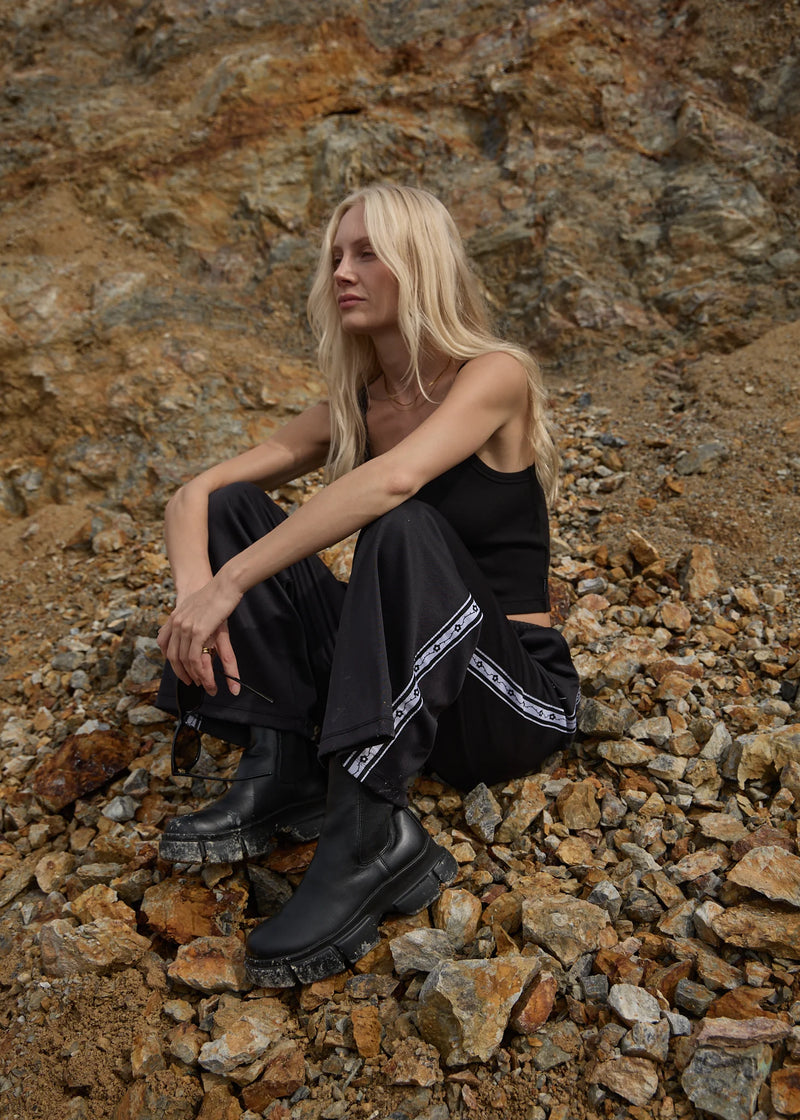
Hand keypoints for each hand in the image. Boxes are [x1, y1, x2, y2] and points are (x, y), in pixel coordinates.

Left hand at [157, 573, 242, 694]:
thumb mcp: (196, 606)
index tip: (184, 672)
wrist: (224, 584)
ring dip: (195, 676)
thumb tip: (195, 632)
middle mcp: (176, 624)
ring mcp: (185, 628)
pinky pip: (194, 658)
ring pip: (184, 660)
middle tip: (193, 683)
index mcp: (175, 618)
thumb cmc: (215, 593)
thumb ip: (190, 618)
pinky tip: (207, 678)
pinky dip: (200, 671)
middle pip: (173, 657)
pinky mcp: (197, 632)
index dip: (174, 662)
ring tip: (206, 686)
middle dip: (183, 674)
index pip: (166, 645)